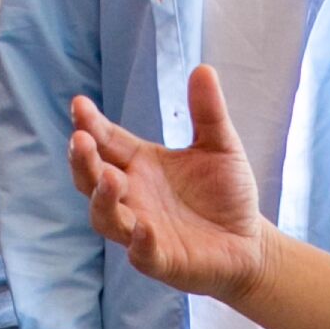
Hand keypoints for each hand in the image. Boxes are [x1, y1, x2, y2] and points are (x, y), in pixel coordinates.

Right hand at [71, 64, 269, 303]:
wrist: (250, 242)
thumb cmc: (227, 194)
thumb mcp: (221, 146)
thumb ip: (208, 112)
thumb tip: (203, 68)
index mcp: (140, 164)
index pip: (106, 142)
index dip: (90, 124)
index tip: (79, 104)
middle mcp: (132, 196)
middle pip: (91, 178)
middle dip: (82, 159)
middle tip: (80, 138)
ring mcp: (141, 229)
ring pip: (105, 217)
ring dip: (103, 198)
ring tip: (109, 177)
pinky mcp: (160, 260)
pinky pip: (141, 254)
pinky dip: (139, 241)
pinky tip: (144, 227)